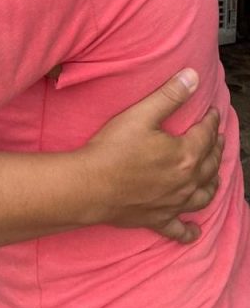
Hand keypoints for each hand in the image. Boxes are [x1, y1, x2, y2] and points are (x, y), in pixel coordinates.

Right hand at [85, 68, 221, 243]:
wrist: (90, 186)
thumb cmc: (112, 149)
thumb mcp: (140, 115)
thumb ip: (169, 96)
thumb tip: (193, 77)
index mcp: (185, 155)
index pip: (205, 134)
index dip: (211, 121)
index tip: (213, 112)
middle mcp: (186, 182)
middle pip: (210, 164)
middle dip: (216, 148)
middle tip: (218, 138)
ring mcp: (174, 204)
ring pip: (203, 195)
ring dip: (212, 183)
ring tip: (214, 175)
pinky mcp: (158, 220)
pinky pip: (180, 229)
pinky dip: (190, 230)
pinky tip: (196, 230)